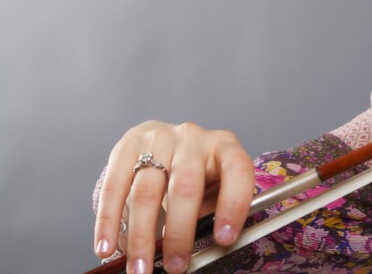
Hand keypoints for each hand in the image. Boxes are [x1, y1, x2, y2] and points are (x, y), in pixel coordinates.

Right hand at [93, 121, 254, 273]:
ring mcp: (159, 140)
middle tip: (176, 266)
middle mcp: (193, 139)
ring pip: (146, 192)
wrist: (165, 139)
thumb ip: (216, 209)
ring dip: (141, 237)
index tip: (224, 239)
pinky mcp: (127, 147)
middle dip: (180, 233)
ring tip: (140, 268)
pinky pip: (114, 187)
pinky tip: (106, 246)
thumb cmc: (198, 171)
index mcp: (224, 146)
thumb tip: (208, 248)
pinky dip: (109, 221)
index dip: (233, 205)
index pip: (237, 170)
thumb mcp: (217, 183)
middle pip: (185, 186)